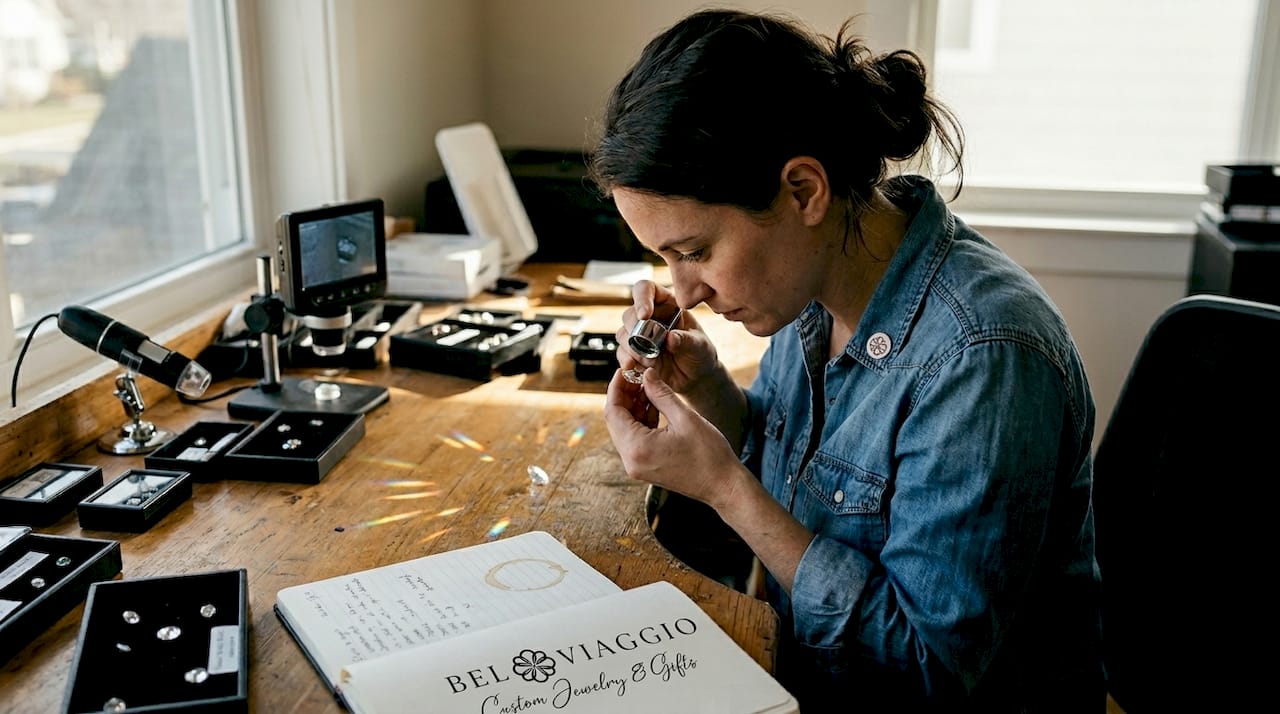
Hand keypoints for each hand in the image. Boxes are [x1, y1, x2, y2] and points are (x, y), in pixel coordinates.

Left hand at [603, 368, 743, 508]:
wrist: (723, 485)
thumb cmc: (709, 454)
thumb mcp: (685, 417)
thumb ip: (661, 394)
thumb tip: (646, 375)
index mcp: (637, 448)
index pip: (613, 411)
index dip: (617, 387)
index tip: (625, 369)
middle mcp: (631, 460)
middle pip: (616, 420)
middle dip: (624, 395)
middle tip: (637, 375)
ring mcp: (637, 466)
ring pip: (625, 429)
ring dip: (633, 407)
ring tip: (648, 386)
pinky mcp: (645, 467)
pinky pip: (635, 439)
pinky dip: (641, 421)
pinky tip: (654, 405)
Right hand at [616, 280, 719, 394]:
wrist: (696, 377)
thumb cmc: (700, 354)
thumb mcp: (699, 345)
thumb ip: (687, 340)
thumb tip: (670, 337)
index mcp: (667, 304)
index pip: (646, 289)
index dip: (642, 298)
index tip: (644, 315)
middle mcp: (650, 317)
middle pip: (630, 314)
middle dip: (634, 329)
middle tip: (648, 344)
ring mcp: (640, 336)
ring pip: (623, 334)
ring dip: (632, 349)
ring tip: (652, 361)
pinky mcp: (634, 354)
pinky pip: (622, 354)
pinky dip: (627, 361)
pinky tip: (636, 367)